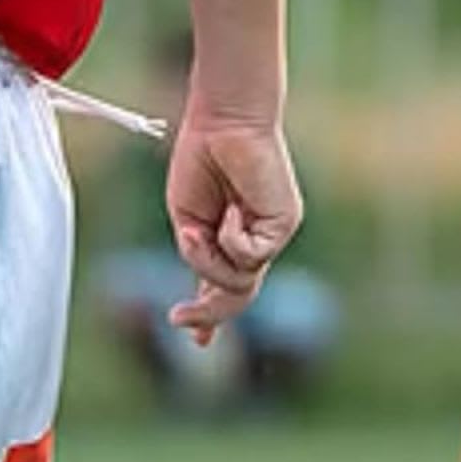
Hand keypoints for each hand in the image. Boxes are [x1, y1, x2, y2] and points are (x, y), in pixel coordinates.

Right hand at [165, 116, 303, 346]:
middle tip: (176, 319)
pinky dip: (232, 238)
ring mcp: (272, 235)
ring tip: (203, 227)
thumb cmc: (201, 160)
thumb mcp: (189, 220)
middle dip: (207, 313)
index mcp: (229, 238)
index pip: (224, 286)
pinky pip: (250, 256)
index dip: (210, 314)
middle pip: (237, 296)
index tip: (199, 341)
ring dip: (210, 262)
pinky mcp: (284, 225)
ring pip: (241, 281)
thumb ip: (200, 256)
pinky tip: (233, 210)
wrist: (223, 120)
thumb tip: (209, 285)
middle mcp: (255, 241)